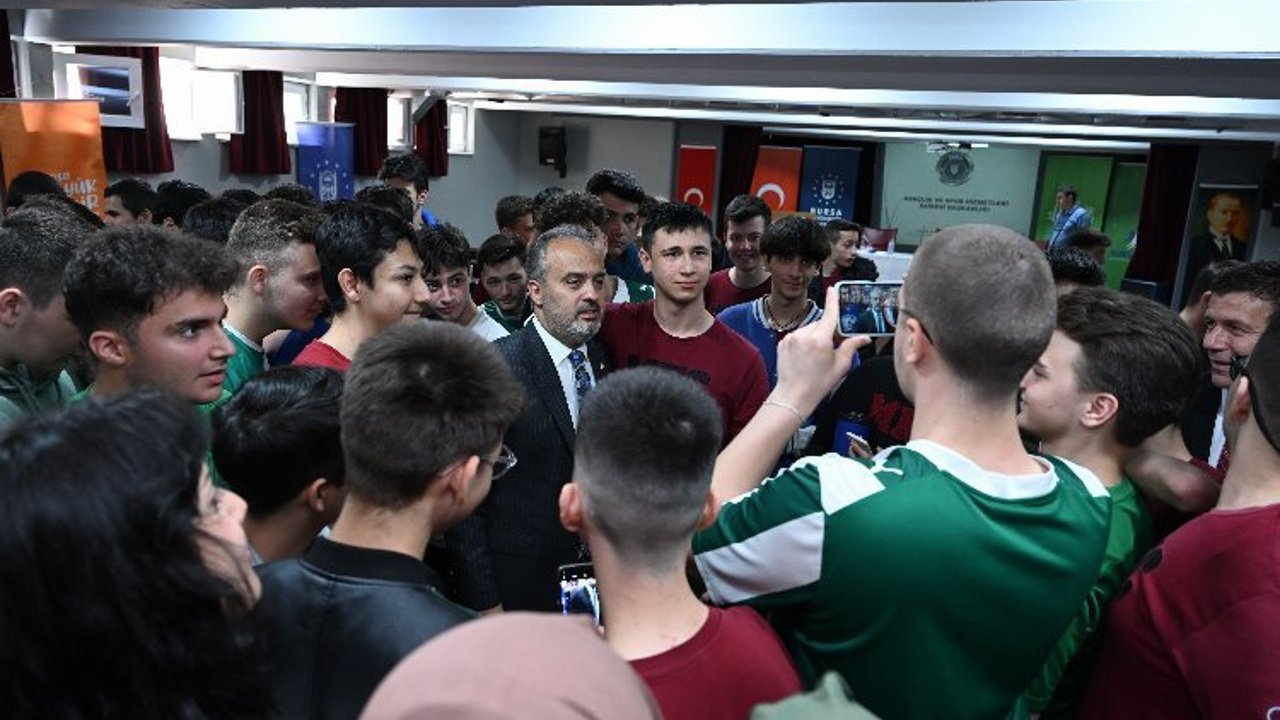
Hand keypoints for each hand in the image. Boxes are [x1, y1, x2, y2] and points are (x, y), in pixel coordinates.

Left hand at [774, 286, 867, 412]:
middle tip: (829, 349)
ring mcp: (791, 337)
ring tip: (814, 357)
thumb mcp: (840, 366)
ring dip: (814, 337)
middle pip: (820, 324)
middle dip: (826, 332)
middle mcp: (804, 334)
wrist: (793, 396)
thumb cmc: (818, 384)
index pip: (829, 314)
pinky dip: (802, 342)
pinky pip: (797, 336)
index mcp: (820, 339)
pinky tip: (804, 357)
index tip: (832, 290)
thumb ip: (851, 347)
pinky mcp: (783, 342)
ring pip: (808, 330)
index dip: (832, 300)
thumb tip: (864, 338)